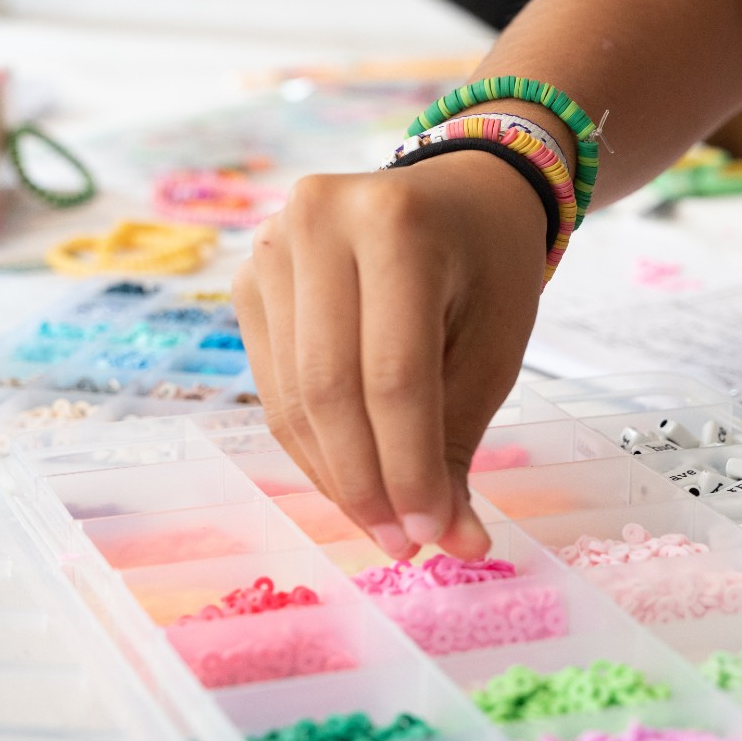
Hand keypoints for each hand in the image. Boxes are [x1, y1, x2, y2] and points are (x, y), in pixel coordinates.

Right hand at [232, 151, 549, 559]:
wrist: (460, 194)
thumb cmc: (488, 270)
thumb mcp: (495, 349)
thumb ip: (461, 445)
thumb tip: (453, 546)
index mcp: (395, 222)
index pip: (392, 374)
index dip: (409, 467)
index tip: (432, 536)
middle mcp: (318, 220)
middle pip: (330, 390)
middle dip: (367, 484)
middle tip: (403, 544)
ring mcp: (269, 245)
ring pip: (293, 398)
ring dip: (337, 477)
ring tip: (383, 524)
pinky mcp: (245, 279)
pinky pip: (274, 389)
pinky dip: (314, 448)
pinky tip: (352, 481)